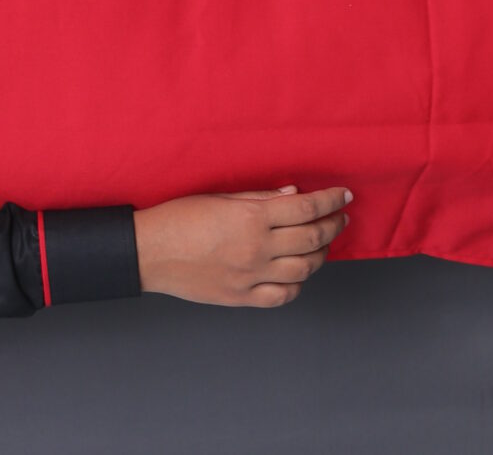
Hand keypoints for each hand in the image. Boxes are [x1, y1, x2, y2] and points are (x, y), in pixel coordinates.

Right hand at [135, 186, 351, 306]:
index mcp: (250, 219)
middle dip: (333, 225)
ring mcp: (251, 277)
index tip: (343, 195)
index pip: (306, 209)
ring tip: (322, 242)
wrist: (149, 253)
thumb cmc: (178, 218)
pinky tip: (298, 272)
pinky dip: (298, 283)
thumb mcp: (218, 197)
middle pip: (312, 239)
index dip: (330, 200)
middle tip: (340, 217)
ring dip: (321, 254)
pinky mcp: (243, 297)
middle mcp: (256, 249)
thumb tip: (293, 195)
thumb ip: (259, 198)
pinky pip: (284, 295)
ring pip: (305, 269)